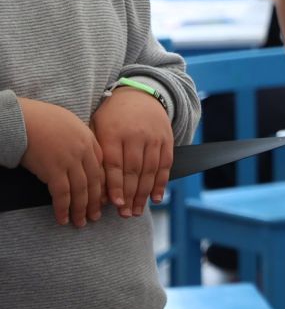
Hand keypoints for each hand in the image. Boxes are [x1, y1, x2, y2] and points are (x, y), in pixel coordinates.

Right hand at [19, 100, 103, 226]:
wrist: (23, 118)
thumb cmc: (42, 118)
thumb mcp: (69, 124)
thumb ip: (79, 140)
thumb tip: (80, 156)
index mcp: (89, 139)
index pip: (102, 167)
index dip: (103, 185)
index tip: (103, 198)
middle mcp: (83, 152)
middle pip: (94, 181)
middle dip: (95, 202)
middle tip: (95, 217)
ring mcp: (69, 161)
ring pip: (81, 190)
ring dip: (81, 209)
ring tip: (81, 222)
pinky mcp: (53, 170)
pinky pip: (62, 194)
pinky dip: (63, 208)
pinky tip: (63, 219)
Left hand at [92, 85, 173, 216]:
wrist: (140, 94)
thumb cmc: (112, 115)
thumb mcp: (96, 126)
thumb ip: (96, 151)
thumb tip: (94, 183)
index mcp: (113, 132)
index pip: (114, 164)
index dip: (115, 186)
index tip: (115, 204)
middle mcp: (135, 135)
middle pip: (134, 170)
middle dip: (130, 195)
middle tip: (126, 214)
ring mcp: (153, 138)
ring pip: (150, 170)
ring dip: (144, 193)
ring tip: (138, 211)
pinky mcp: (167, 140)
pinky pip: (166, 164)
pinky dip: (162, 183)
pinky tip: (157, 197)